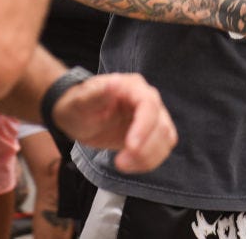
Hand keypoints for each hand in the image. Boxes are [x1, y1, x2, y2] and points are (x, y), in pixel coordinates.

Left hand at [51, 72, 176, 173]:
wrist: (80, 117)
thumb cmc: (78, 106)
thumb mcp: (79, 101)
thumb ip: (96, 93)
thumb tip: (114, 82)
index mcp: (132, 87)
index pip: (149, 104)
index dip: (144, 127)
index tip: (130, 146)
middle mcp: (149, 100)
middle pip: (162, 125)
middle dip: (145, 148)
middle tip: (120, 162)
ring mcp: (153, 117)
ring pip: (166, 138)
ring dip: (148, 157)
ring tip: (121, 164)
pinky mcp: (152, 134)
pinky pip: (161, 149)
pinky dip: (148, 161)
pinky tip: (128, 164)